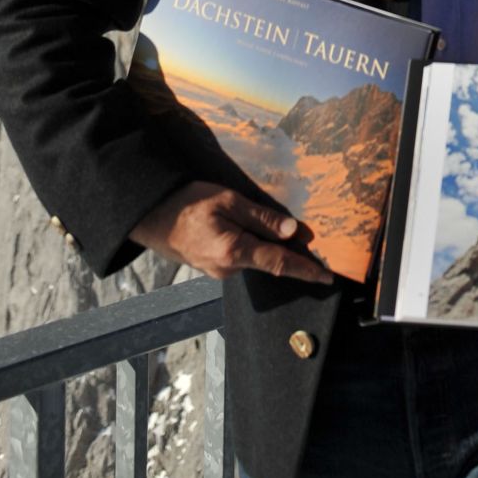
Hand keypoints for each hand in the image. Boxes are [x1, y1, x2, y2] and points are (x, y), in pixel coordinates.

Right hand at [130, 180, 333, 284]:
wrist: (150, 215)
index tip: (328, 277)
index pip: (279, 263)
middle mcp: (227, 268)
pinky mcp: (211, 267)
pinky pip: (240, 257)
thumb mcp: (228, 200)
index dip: (306, 270)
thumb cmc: (187, 202)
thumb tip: (292, 232)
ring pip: (254, 257)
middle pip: (269, 260)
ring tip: (278, 228)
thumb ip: (261, 217)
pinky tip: (249, 229)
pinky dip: (252, 246)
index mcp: (234, 251)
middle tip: (310, 239)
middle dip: (290, 252)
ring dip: (268, 246)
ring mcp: (218, 271)